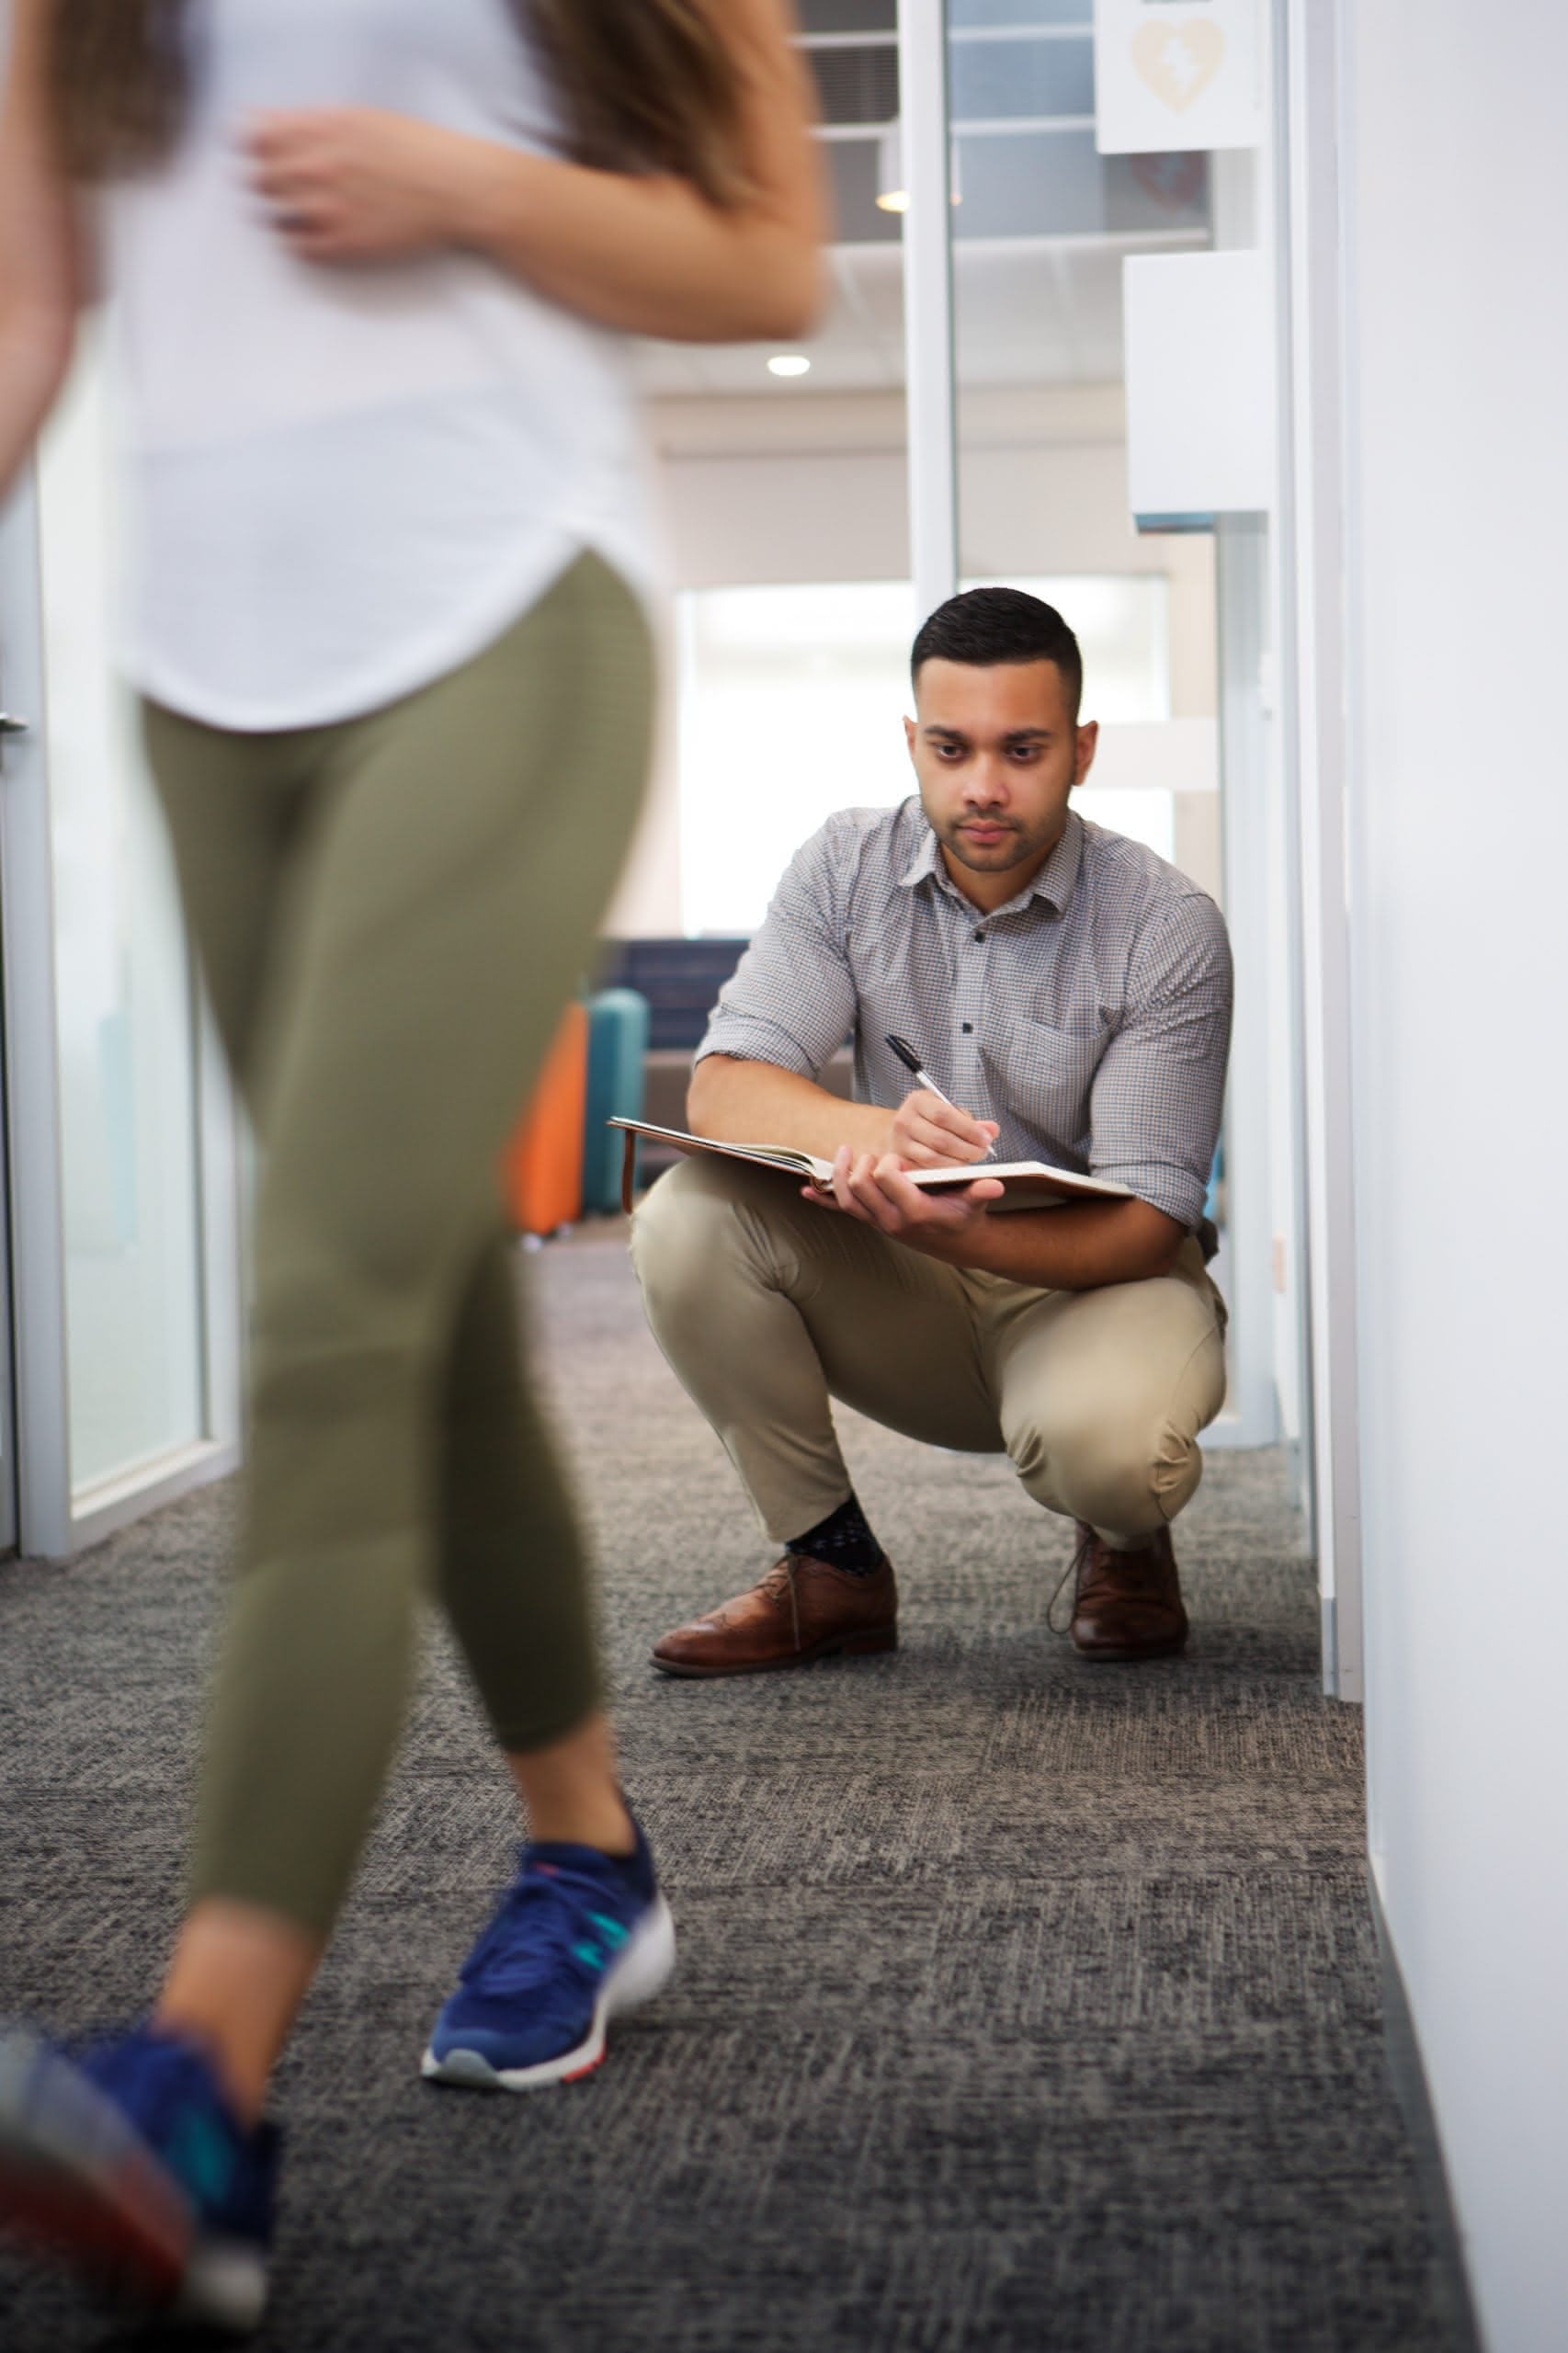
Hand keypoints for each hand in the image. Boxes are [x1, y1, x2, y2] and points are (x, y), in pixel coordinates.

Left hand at [244, 109, 475, 263]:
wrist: (460, 189)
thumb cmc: (418, 151)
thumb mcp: (362, 118)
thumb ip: (310, 121)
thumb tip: (263, 123)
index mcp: (323, 131)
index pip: (258, 138)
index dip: (253, 146)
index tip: (256, 153)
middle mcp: (321, 168)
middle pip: (262, 179)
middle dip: (267, 182)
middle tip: (283, 185)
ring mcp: (331, 209)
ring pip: (275, 216)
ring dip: (282, 213)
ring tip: (304, 209)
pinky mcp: (346, 244)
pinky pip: (300, 248)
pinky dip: (301, 241)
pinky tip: (317, 233)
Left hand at [805, 1146, 1003, 1252]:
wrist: (955, 1241)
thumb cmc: (963, 1214)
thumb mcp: (975, 1201)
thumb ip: (981, 1191)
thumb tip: (994, 1185)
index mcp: (916, 1211)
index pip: (887, 1179)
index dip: (888, 1162)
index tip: (898, 1158)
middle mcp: (892, 1220)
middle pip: (860, 1187)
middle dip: (863, 1165)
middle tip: (872, 1153)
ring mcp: (879, 1222)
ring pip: (846, 1199)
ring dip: (840, 1175)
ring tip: (844, 1152)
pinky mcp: (871, 1221)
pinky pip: (841, 1211)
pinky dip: (821, 1200)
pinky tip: (805, 1189)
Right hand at [887, 1089, 998, 1169]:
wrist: (904, 1131)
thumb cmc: (932, 1120)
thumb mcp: (950, 1111)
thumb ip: (971, 1121)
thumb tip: (993, 1129)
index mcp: (918, 1101)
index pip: (944, 1115)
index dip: (968, 1129)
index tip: (986, 1139)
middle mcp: (904, 1120)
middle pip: (940, 1139)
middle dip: (967, 1149)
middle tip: (982, 1152)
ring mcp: (900, 1142)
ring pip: (933, 1158)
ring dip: (958, 1162)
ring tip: (972, 1160)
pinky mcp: (901, 1161)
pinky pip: (926, 1170)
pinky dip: (946, 1171)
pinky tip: (958, 1168)